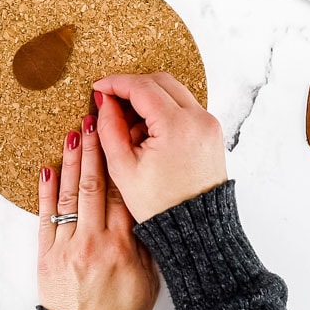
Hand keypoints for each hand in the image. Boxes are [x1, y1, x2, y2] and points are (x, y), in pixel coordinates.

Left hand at [38, 114, 158, 309]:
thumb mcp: (147, 281)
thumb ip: (145, 243)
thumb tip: (143, 208)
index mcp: (124, 246)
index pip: (122, 192)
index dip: (121, 160)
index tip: (121, 134)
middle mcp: (95, 241)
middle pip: (94, 185)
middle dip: (94, 149)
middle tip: (94, 119)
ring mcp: (68, 246)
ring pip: (69, 195)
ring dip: (70, 161)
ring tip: (73, 133)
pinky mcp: (46, 255)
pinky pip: (46, 217)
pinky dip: (45, 192)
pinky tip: (47, 168)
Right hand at [93, 72, 226, 222]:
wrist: (195, 228)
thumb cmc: (160, 205)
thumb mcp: (123, 168)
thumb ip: (109, 128)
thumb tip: (104, 101)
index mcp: (177, 126)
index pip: (142, 87)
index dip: (116, 83)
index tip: (98, 88)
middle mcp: (199, 118)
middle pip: (160, 81)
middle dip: (132, 87)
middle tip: (110, 103)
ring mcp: (209, 123)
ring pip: (173, 92)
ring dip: (148, 100)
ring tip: (129, 129)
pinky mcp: (211, 131)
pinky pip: (184, 107)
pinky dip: (163, 111)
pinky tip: (147, 134)